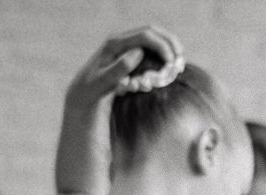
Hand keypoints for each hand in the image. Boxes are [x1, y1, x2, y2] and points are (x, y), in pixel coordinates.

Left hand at [66, 26, 182, 108]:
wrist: (84, 91)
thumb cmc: (92, 89)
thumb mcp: (102, 83)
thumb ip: (119, 69)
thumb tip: (138, 53)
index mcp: (115, 43)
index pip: (145, 36)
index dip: (162, 46)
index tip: (171, 62)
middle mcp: (122, 40)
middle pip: (152, 31)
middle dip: (170, 43)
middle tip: (180, 60)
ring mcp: (127, 46)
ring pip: (154, 38)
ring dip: (168, 48)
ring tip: (178, 63)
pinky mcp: (130, 54)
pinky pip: (151, 48)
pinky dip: (163, 55)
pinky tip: (169, 66)